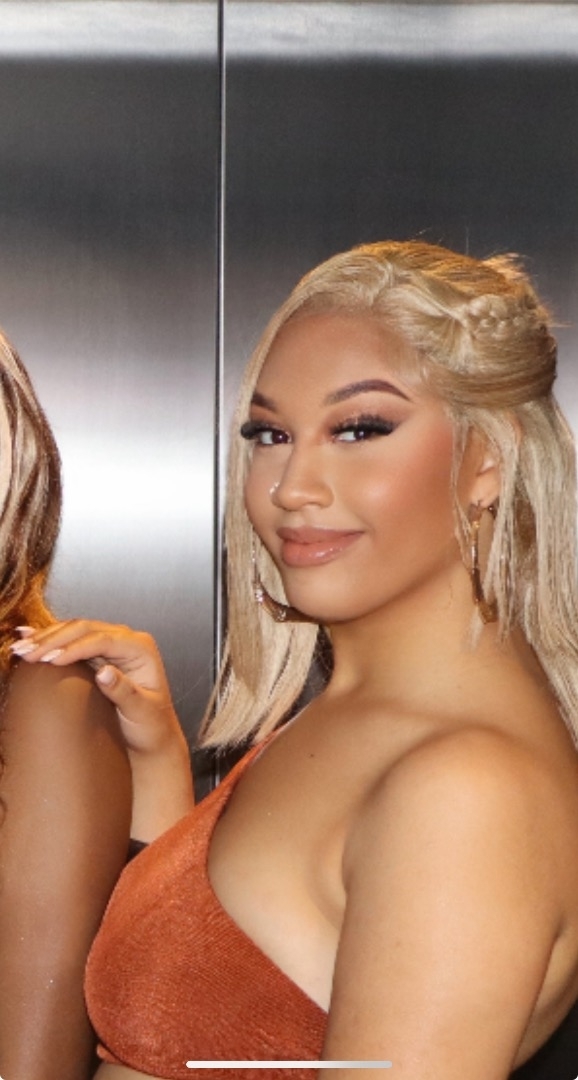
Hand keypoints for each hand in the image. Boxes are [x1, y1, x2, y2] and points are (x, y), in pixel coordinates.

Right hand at [10, 620, 194, 837]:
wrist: (152, 736)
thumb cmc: (151, 726)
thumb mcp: (141, 712)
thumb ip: (124, 691)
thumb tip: (104, 671)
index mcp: (141, 649)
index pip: (103, 640)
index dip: (74, 647)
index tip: (51, 659)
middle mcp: (128, 641)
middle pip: (85, 629)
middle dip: (54, 640)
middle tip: (27, 653)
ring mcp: (113, 645)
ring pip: (75, 631)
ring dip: (47, 638)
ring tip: (22, 648)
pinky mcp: (100, 653)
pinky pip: (72, 640)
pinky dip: (51, 641)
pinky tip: (31, 639)